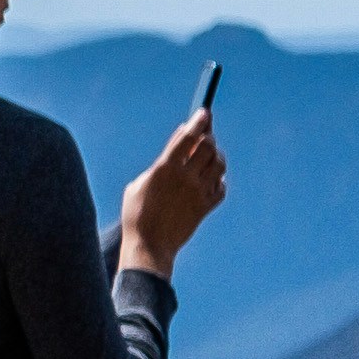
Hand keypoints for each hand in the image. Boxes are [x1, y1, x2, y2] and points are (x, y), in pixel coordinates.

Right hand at [120, 109, 228, 272]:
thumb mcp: (138, 183)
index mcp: (165, 168)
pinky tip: (209, 181)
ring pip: (219, 164)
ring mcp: (199, 193)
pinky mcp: (206, 207)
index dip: (198, 122)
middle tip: (204, 136)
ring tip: (207, 158)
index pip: (188, 136)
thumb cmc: (136, 214)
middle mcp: (185, 177)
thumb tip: (177, 146)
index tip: (204, 113)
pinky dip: (219, 180)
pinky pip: (221, 187)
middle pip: (208, 146)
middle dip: (207, 138)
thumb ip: (159, 163)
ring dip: (216, 157)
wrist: (150, 245)